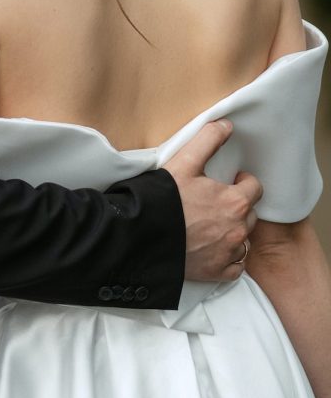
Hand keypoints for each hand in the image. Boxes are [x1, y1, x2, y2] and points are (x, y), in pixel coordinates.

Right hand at [163, 120, 261, 282]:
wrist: (142, 236)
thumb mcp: (184, 162)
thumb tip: (226, 125)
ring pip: (244, 240)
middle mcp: (238, 230)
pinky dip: (228, 256)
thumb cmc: (163, 199)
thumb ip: (208, 140)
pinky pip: (236, 265)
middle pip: (250, 214)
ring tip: (210, 224)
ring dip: (233, 231)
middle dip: (237, 206)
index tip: (229, 181)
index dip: (242, 182)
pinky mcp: (218, 272)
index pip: (255, 188)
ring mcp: (229, 254)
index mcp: (234, 202)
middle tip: (215, 201)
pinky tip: (211, 246)